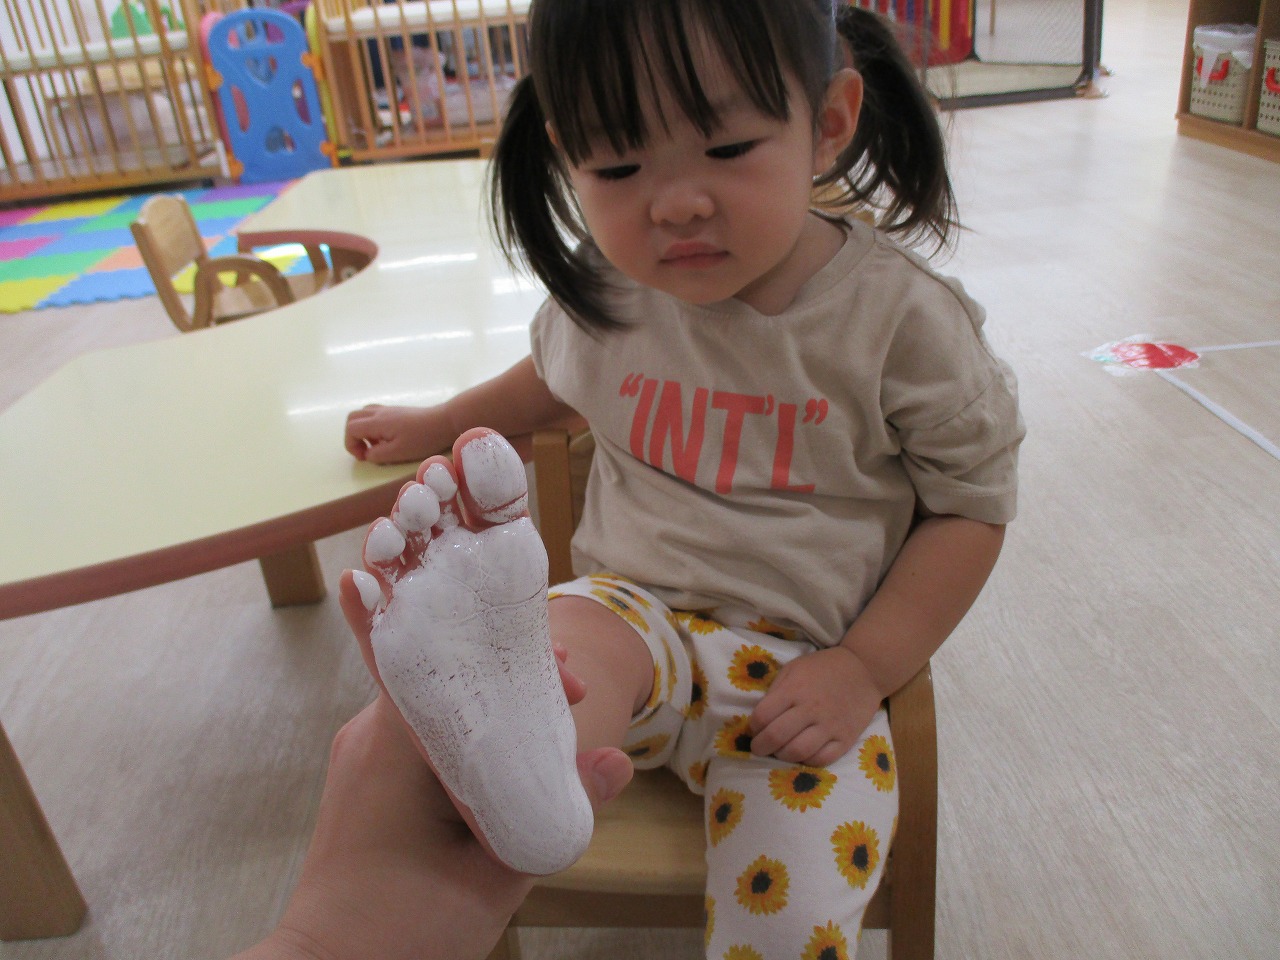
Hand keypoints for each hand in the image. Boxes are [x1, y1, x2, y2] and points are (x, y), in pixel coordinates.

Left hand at [236, 694, 629, 959]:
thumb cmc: (402, 930)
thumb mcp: (494, 876)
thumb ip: (556, 812)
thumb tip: (617, 763)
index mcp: (392, 744)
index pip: (452, 662)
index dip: (513, 656)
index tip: (565, 672)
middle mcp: (369, 735)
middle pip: (447, 674)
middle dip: (512, 676)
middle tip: (573, 691)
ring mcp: (362, 754)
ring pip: (437, 702)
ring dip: (491, 705)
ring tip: (550, 714)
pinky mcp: (366, 777)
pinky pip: (421, 732)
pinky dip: (467, 732)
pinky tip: (507, 752)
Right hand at [344, 404, 447, 463]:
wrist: (444, 422)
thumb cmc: (422, 439)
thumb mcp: (398, 452)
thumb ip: (377, 454)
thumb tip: (367, 454)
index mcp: (377, 422)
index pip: (350, 429)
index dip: (351, 445)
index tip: (365, 457)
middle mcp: (379, 412)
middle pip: (352, 418)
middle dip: (353, 436)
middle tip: (367, 451)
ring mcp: (388, 409)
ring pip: (363, 414)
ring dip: (363, 430)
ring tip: (377, 445)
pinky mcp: (396, 411)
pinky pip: (375, 414)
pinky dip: (373, 426)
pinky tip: (387, 437)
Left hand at [748, 646, 882, 766]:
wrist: (864, 669)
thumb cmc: (823, 667)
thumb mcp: (794, 668)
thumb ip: (776, 690)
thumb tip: (760, 717)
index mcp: (794, 689)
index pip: (762, 716)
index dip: (752, 727)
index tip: (754, 729)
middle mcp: (811, 709)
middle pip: (776, 737)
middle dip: (760, 747)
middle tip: (759, 748)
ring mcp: (830, 726)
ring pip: (798, 752)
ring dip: (782, 756)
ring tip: (779, 752)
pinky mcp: (846, 739)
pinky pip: (822, 759)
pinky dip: (807, 761)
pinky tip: (802, 754)